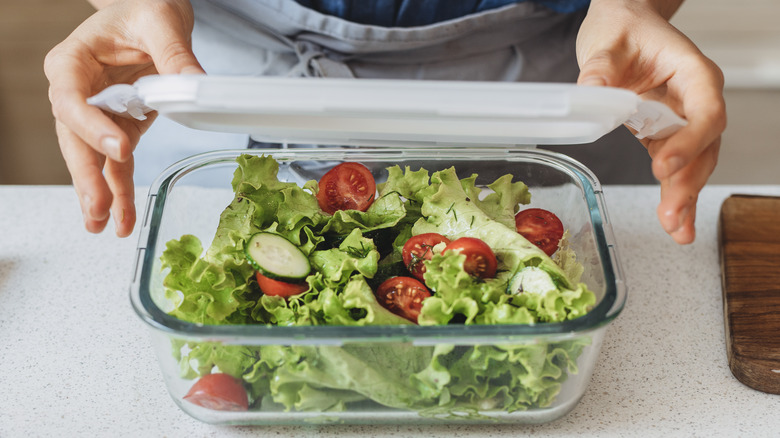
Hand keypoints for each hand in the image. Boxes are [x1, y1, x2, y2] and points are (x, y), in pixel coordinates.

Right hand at [44, 0, 203, 236]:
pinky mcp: (117, 126)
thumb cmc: (144, 7)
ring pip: (92, 158)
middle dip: (87, 176)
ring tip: (105, 225)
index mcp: (72, 61)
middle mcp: (76, 91)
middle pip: (75, 138)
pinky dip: (119, 189)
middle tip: (98, 207)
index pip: (72, 98)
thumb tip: (195, 85)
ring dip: (100, 192)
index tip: (117, 147)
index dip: (91, 126)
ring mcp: (96, 113)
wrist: (150, 9)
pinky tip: (121, 217)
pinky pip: (115, 162)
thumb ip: (174, 53)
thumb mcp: (160, 20)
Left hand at [576, 0, 725, 243]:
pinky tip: (677, 224)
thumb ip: (600, 70)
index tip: (664, 165)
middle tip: (672, 216)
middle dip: (688, 183)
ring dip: (685, 197)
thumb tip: (591, 93)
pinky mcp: (667, 134)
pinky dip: (676, 195)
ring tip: (677, 230)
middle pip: (704, 146)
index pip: (704, 112)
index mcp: (693, 73)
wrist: (624, 24)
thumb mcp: (606, 44)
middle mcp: (697, 99)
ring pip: (695, 163)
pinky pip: (677, 167)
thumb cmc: (624, 28)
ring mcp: (685, 119)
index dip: (689, 142)